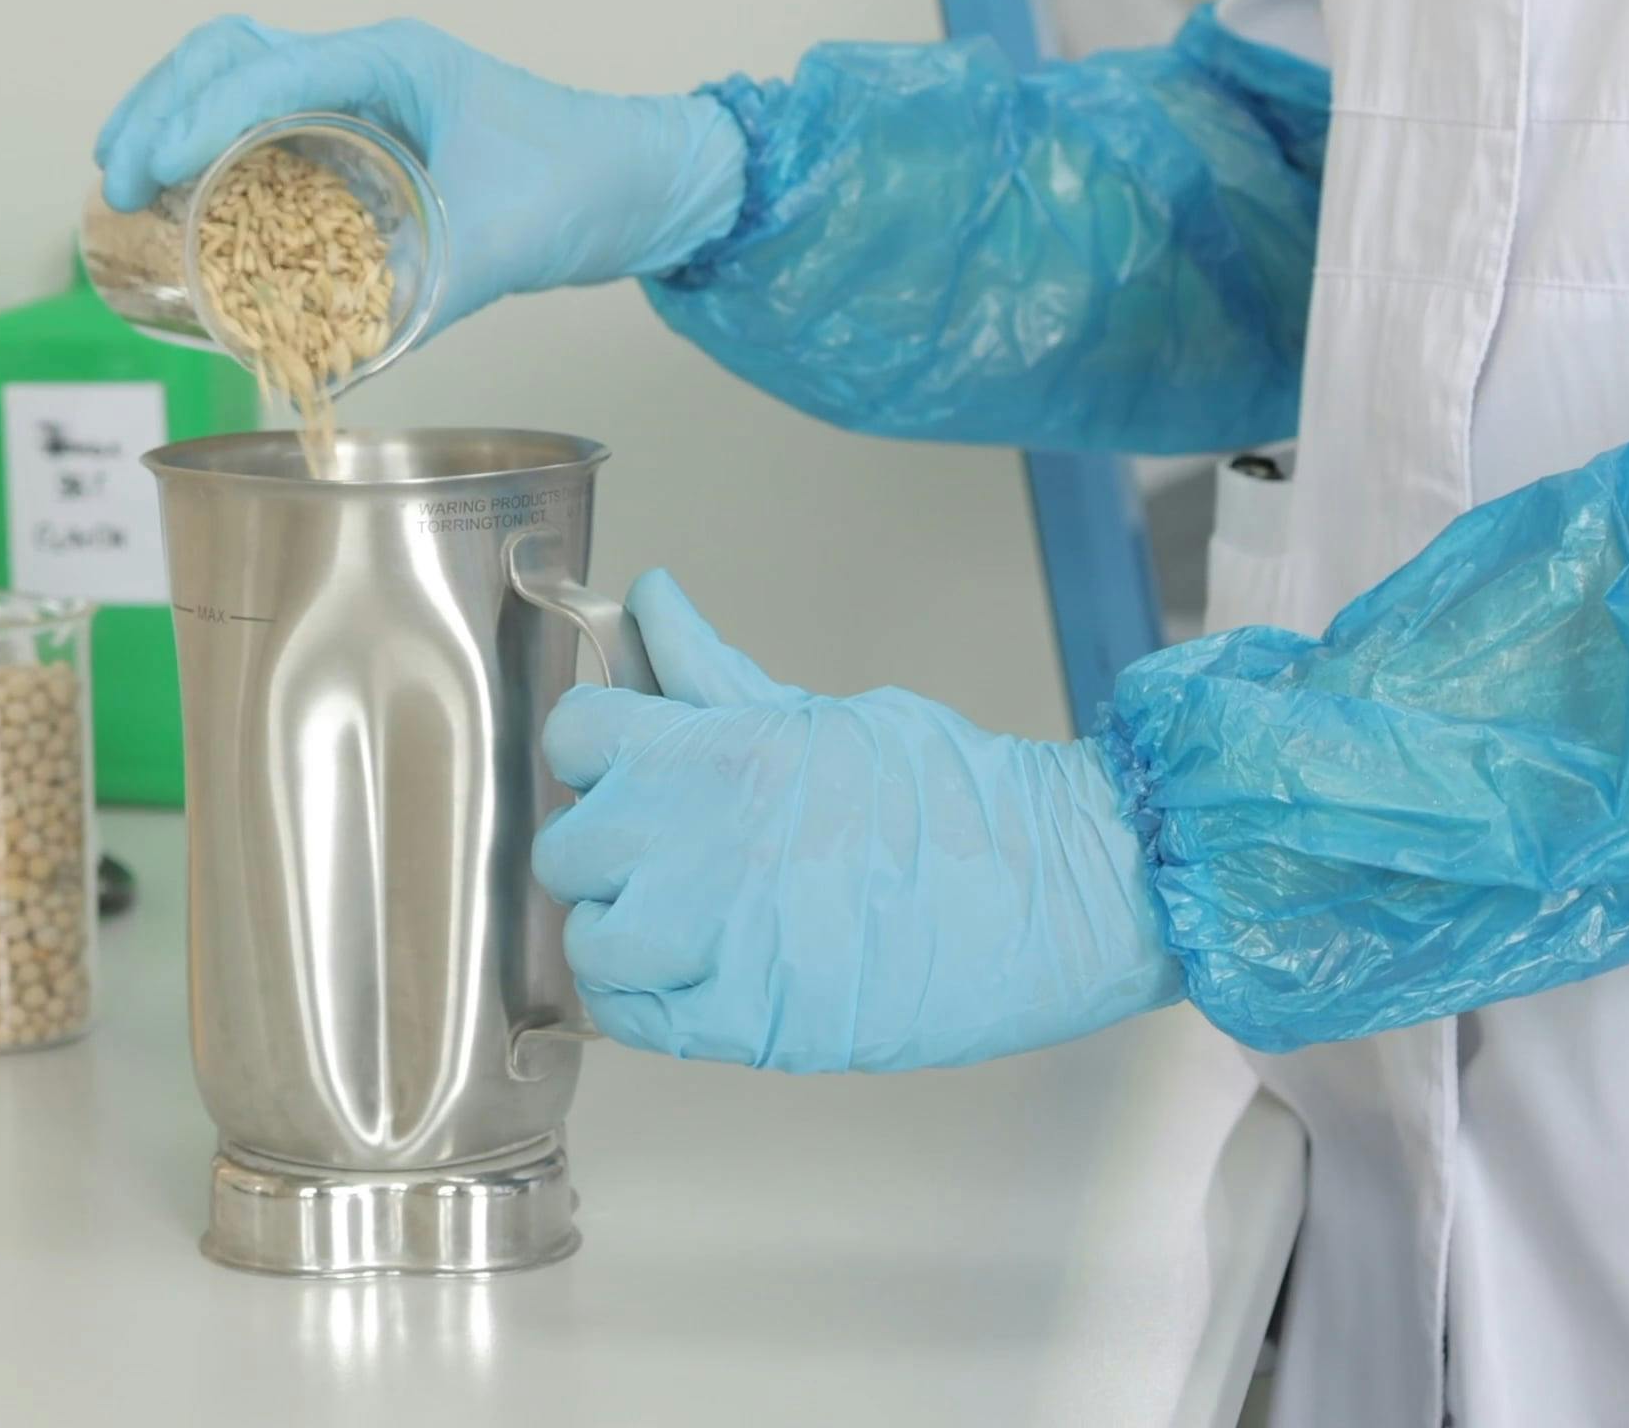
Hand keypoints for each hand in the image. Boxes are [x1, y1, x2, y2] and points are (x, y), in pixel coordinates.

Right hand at [92, 17, 745, 328]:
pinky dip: (209, 139)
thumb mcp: (497, 246)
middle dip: (158, 105)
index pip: (266, 67)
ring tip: (126, 179)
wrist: (643, 178)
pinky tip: (181, 192)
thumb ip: (418, 302)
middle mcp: (364, 62)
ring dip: (171, 112)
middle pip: (226, 51)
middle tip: (115, 179)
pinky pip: (262, 114)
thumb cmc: (583, 185)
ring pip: (234, 70)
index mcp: (391, 61)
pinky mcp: (360, 125)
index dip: (194, 116)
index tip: (148, 172)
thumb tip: (328, 370)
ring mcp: (359, 88)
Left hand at [533, 572, 1181, 1072]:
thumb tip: (652, 606)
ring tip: (671, 922)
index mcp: (721, 752)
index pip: (575, 736)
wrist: (1059, 890)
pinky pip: (634, 1017)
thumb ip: (717, 676)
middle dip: (604, 845)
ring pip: (587, 939)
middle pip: (569, 844)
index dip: (593, 750)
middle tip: (660, 850)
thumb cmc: (964, 800)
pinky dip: (644, 999)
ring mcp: (719, 940)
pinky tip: (686, 975)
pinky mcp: (749, 1022)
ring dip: (615, 930)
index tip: (623, 765)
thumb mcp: (826, 716)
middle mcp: (702, 843)